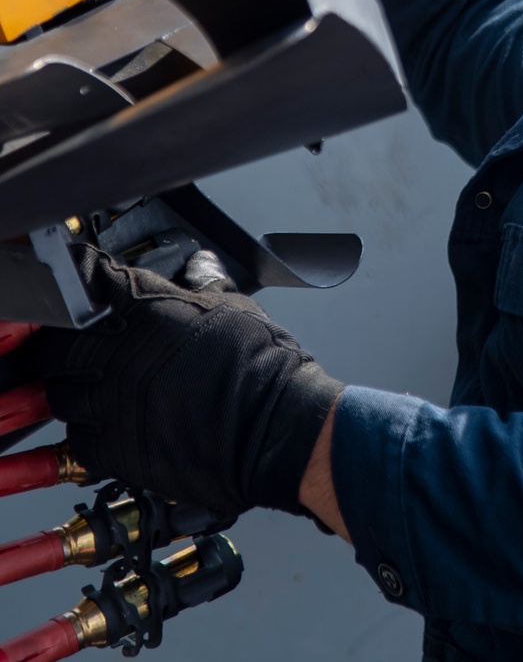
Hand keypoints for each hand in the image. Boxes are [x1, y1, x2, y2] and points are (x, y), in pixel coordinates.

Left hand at [26, 249, 342, 519]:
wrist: (273, 426)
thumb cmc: (261, 366)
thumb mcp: (234, 306)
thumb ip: (205, 284)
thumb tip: (200, 268)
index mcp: (147, 306)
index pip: (88, 279)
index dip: (81, 279)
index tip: (81, 283)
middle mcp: (121, 351)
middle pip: (56, 341)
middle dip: (60, 342)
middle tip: (72, 344)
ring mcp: (112, 400)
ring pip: (58, 392)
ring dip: (69, 387)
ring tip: (89, 386)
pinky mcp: (115, 447)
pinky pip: (76, 437)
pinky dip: (84, 430)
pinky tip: (105, 422)